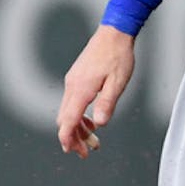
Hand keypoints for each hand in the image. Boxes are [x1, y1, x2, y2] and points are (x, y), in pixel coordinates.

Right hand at [55, 25, 135, 157]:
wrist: (114, 33)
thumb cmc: (118, 56)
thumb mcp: (118, 82)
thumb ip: (107, 103)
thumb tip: (99, 124)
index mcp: (80, 90)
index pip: (68, 121)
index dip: (68, 139)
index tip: (73, 152)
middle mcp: (72, 87)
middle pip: (65, 120)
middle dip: (74, 138)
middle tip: (87, 152)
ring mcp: (73, 82)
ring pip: (68, 112)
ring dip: (78, 128)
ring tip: (94, 140)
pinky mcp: (77, 78)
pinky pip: (72, 103)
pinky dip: (79, 116)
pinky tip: (92, 120)